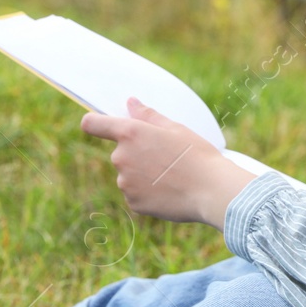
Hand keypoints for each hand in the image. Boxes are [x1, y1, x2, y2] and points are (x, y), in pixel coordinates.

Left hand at [79, 97, 257, 228]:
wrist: (212, 191)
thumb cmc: (196, 155)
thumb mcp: (175, 128)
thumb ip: (147, 116)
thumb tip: (130, 103)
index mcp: (130, 133)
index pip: (93, 124)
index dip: (94, 122)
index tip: (97, 124)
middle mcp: (121, 157)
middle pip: (120, 152)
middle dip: (137, 154)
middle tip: (166, 157)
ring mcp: (125, 183)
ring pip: (129, 175)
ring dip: (143, 175)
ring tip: (171, 176)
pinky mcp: (133, 203)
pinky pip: (136, 194)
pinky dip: (149, 193)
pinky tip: (169, 191)